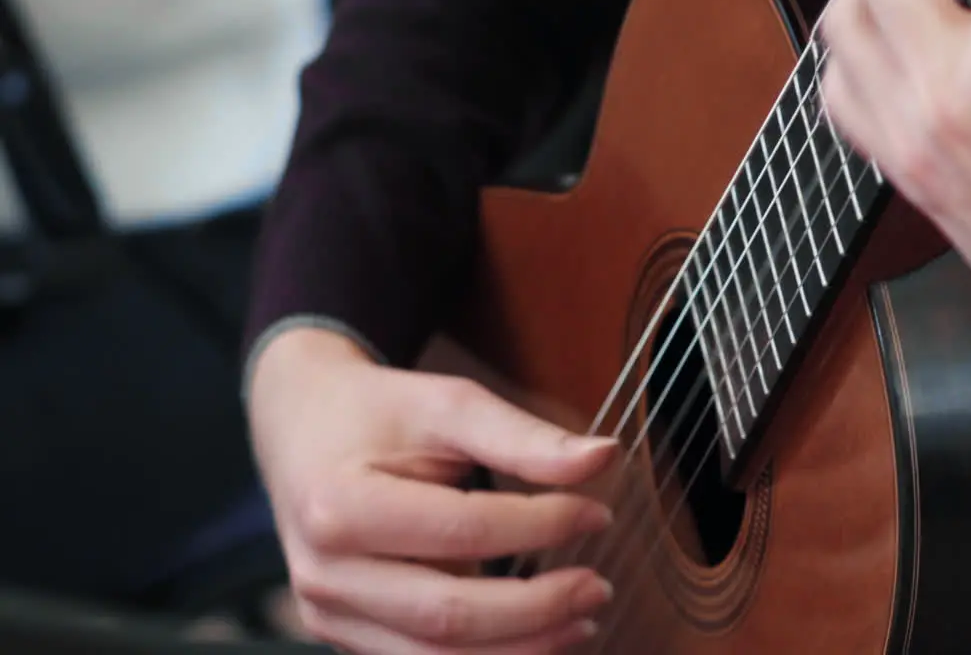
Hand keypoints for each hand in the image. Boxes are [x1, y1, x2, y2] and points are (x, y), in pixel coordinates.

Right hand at [248, 327, 617, 653]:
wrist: (302, 425)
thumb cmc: (377, 412)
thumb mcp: (447, 404)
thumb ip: (523, 437)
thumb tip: (603, 457)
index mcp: (340, 505)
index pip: (462, 531)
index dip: (540, 528)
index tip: (597, 514)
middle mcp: (323, 572)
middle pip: (447, 616)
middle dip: (537, 610)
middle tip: (598, 588)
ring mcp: (327, 612)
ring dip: (520, 650)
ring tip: (580, 622)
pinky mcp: (342, 633)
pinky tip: (537, 638)